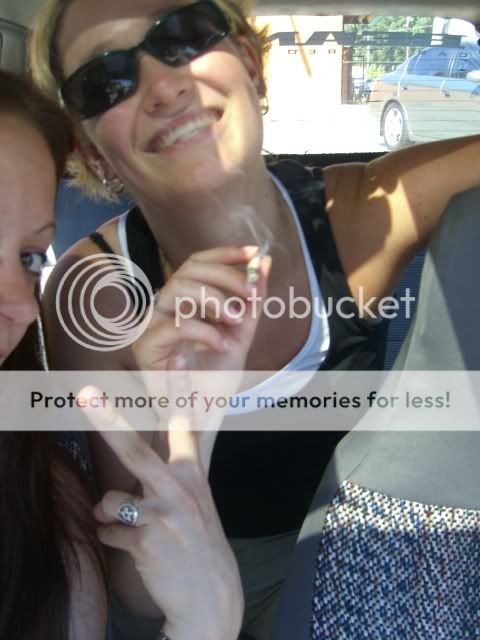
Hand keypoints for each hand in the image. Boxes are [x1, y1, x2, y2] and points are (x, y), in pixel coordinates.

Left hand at [79, 361, 242, 639]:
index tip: (175, 355)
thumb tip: (101, 496)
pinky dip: (113, 540)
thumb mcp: (190, 501)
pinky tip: (137, 550)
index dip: (179, 388)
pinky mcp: (147, 542)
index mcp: (191, 472)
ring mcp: (164, 514)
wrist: (212, 594)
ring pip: (110, 500)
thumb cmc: (196, 538)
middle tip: (87, 393)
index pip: (184, 422)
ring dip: (111, 513)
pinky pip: (107, 533)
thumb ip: (149, 483)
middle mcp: (179, 488)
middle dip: (109, 420)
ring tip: (136, 526)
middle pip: (137, 450)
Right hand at [133, 245, 270, 372]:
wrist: (202, 415)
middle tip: (249, 294)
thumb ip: (252, 303)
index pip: (197, 263)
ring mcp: (152, 325)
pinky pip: (173, 325)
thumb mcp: (241, 334)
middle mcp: (164, 308)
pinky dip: (203, 331)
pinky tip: (220, 345)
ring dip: (213, 300)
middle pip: (187, 269)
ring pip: (176, 289)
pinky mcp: (146, 346)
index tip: (253, 252)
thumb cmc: (215, 377)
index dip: (224, 253)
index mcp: (183, 301)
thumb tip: (266, 263)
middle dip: (224, 277)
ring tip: (234, 321)